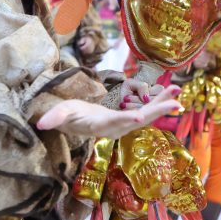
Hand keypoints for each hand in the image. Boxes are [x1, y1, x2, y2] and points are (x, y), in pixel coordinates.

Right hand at [37, 85, 182, 138]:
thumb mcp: (60, 114)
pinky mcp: (130, 117)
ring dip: (163, 104)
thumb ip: (54, 118)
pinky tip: (173, 92)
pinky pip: (147, 109)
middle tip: (175, 103)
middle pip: (139, 120)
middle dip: (156, 111)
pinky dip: (159, 101)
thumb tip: (41, 123)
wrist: (77, 123)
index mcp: (100, 125)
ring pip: (147, 115)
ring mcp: (125, 123)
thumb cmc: (69, 116)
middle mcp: (117, 127)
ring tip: (178, 92)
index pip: (114, 123)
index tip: (140, 117)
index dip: (126, 120)